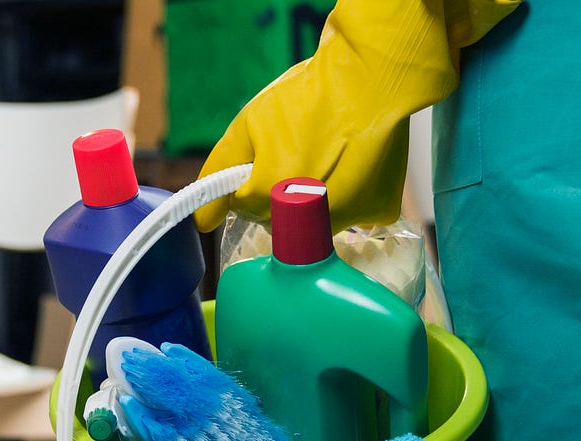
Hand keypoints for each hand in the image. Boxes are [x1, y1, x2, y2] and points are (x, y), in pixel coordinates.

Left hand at [194, 0, 519, 232]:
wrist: (369, 78)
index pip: (245, 206)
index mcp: (270, 196)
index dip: (252, 177)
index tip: (267, 153)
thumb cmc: (306, 97)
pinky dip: (353, 197)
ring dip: (315, 201)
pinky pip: (357, 216)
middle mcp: (308, 219)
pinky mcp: (378, 213)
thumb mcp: (249, 124)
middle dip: (281, 194)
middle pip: (280, 220)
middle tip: (299, 152)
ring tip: (328, 155)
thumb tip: (203, 221)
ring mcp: (348, 219)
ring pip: (317, 223)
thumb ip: (220, 172)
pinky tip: (355, 165)